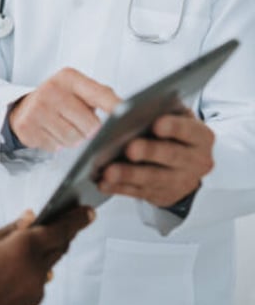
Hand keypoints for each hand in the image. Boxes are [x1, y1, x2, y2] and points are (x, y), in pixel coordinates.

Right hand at [0, 206, 94, 304]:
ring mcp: (36, 287)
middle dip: (63, 232)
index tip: (87, 212)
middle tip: (64, 221)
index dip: (77, 219)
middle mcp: (35, 268)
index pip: (60, 229)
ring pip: (50, 262)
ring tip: (32, 243)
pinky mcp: (33, 300)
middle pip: (60, 245)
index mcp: (22, 247)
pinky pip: (41, 278)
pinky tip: (20, 264)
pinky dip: (36, 267)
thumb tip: (30, 218)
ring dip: (47, 250)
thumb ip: (10, 229)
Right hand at [9, 68, 120, 150]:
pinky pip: (55, 147)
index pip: (100, 94)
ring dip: (73, 140)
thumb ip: (101, 96)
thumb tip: (125, 111)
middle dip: (90, 131)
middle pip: (90, 125)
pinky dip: (56, 144)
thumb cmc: (60, 100)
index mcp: (69, 77)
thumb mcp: (78, 90)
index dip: (115, 107)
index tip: (128, 116)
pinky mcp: (27, 126)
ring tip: (64, 127)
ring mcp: (37, 108)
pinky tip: (50, 132)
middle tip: (79, 124)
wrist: (24, 107)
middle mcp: (51, 89)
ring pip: (73, 139)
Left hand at [98, 108, 214, 206]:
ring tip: (109, 171)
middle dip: (149, 152)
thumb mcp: (175, 117)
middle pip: (171, 156)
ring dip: (129, 175)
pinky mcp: (162, 195)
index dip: (174, 127)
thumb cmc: (173, 133)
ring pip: (153, 178)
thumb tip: (130, 108)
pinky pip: (138, 192)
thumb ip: (160, 111)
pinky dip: (119, 188)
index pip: (189, 130)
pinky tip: (104, 183)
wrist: (184, 164)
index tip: (157, 124)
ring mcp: (180, 182)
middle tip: (130, 148)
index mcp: (201, 137)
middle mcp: (195, 161)